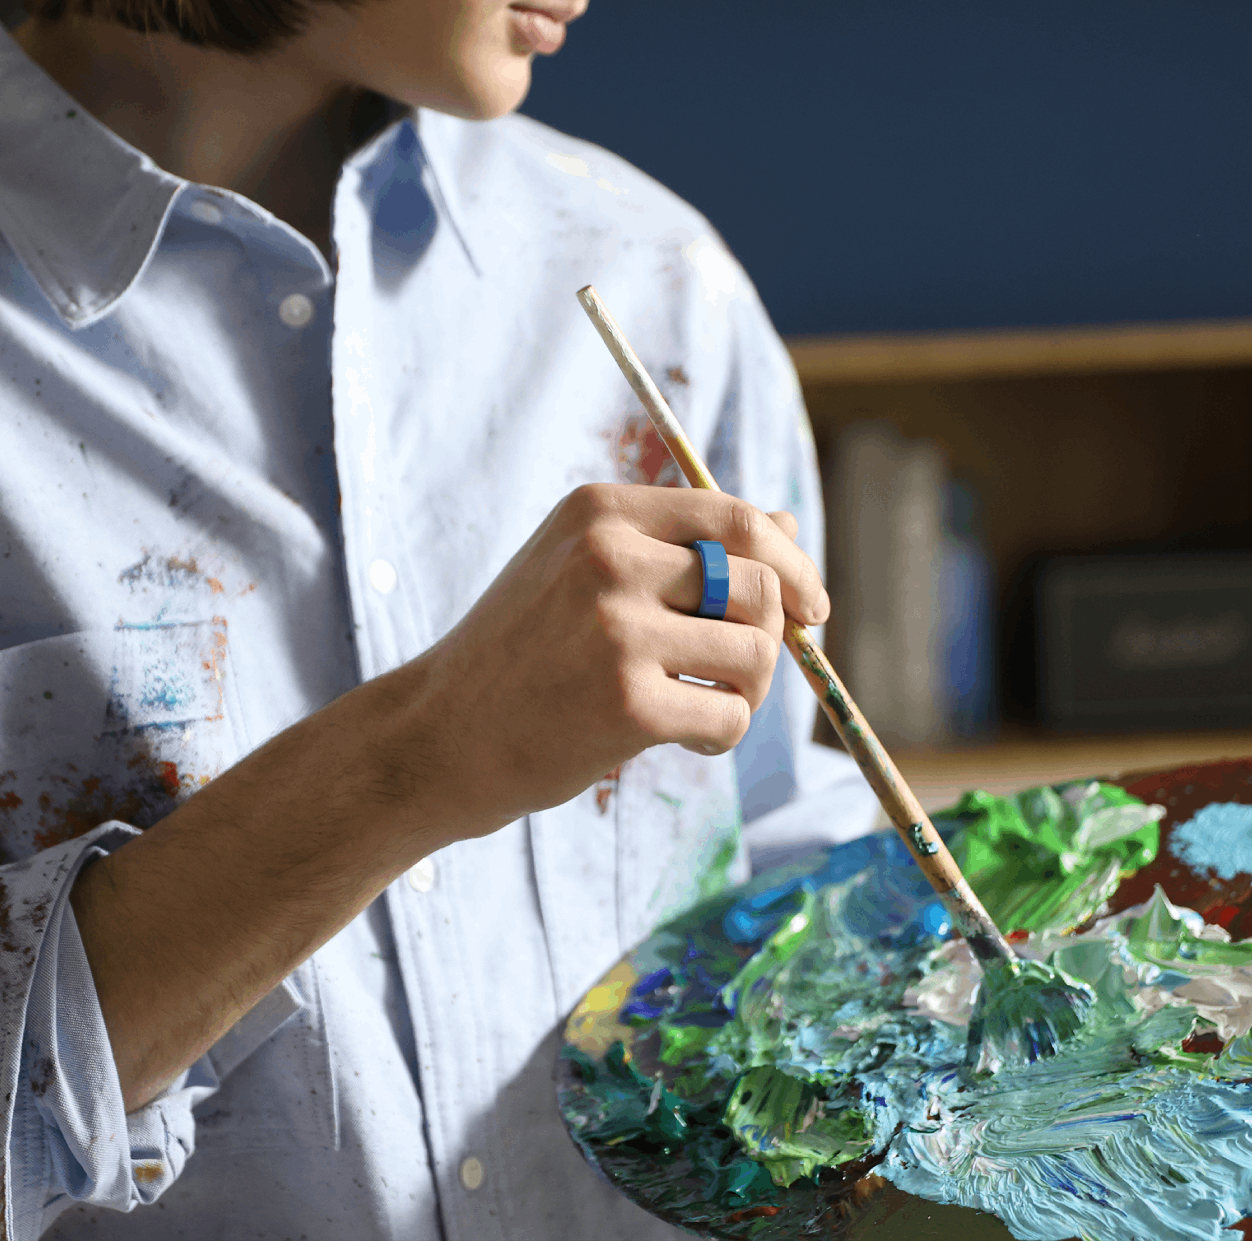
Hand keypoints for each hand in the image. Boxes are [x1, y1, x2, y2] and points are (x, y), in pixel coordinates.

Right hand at [402, 483, 826, 834]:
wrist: (439, 734)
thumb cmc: (522, 653)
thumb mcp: (582, 568)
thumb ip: (679, 543)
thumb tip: (786, 523)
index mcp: (600, 512)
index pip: (736, 518)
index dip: (792, 562)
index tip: (812, 604)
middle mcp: (608, 558)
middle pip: (758, 585)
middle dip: (770, 636)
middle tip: (739, 673)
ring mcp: (616, 630)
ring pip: (754, 653)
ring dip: (745, 691)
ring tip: (699, 707)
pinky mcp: (625, 705)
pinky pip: (730, 715)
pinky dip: (721, 735)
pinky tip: (681, 739)